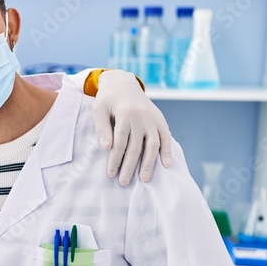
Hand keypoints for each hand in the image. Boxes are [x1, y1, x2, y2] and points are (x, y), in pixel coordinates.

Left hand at [92, 69, 173, 184]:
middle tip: (124, 182)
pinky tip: (167, 165)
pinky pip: (166, 137)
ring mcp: (153, 119)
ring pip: (153, 145)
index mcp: (125, 113)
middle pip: (136, 147)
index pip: (120, 142)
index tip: (110, 173)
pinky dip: (168, 151)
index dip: (115, 159)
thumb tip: (107, 148)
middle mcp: (141, 117)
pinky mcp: (160, 120)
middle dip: (130, 166)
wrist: (123, 83)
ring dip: (149, 164)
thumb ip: (102, 129)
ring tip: (145, 180)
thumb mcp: (99, 110)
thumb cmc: (107, 100)